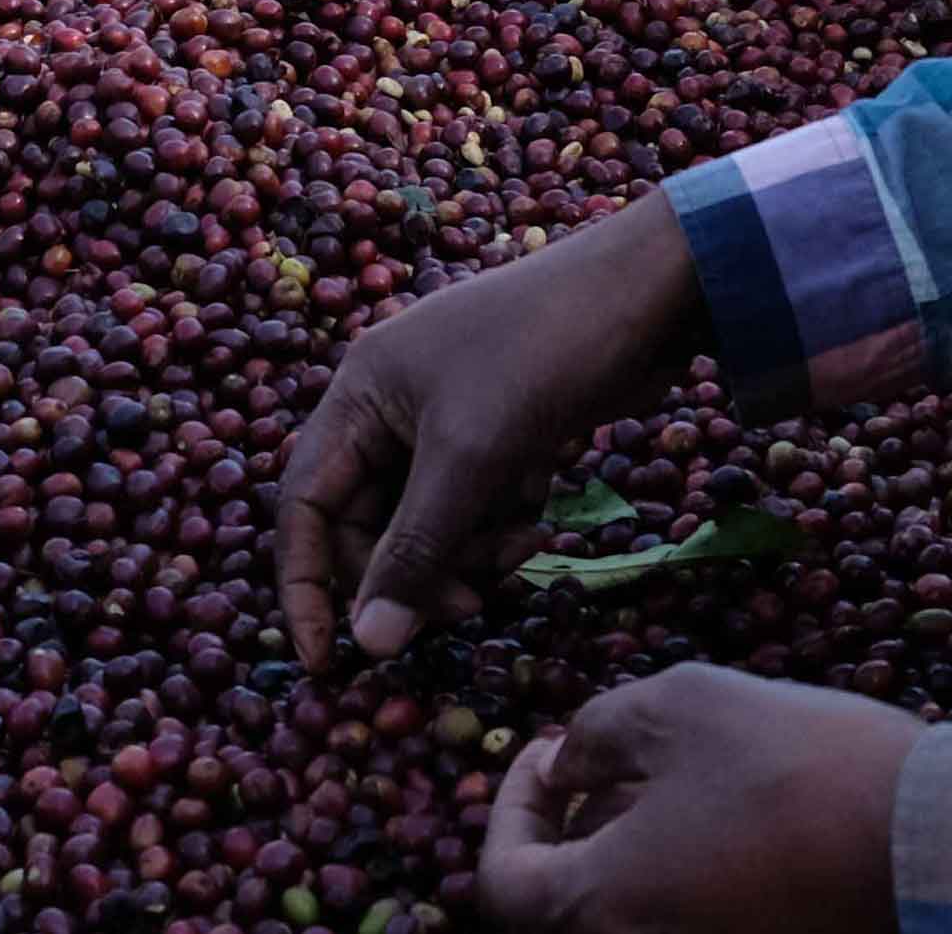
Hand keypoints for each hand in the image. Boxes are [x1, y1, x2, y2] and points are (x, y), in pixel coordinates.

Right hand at [277, 192, 706, 668]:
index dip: (306, 585)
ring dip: (466, 551)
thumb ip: (415, 551)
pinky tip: (538, 515)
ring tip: (519, 549)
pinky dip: (499, 523)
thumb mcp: (471, 457)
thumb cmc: (541, 354)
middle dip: (414, 570)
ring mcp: (446, 416)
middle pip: (369, 522)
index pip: (304, 504)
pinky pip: (473, 503)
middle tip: (466, 605)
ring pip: (427, 521)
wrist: (647, 289)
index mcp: (358, 392)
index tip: (326, 661)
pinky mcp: (497, 430)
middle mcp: (390, 404)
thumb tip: (369, 644)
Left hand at [483, 667, 914, 933]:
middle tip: (598, 764)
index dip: (511, 811)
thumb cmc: (793, 764)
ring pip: (619, 919)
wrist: (928, 840)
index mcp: (601, 909)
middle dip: (568, 832)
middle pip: (560, 910)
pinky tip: (708, 821)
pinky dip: (667, 884)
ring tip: (659, 781)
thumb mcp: (678, 707)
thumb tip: (567, 765)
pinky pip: (673, 925)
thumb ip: (597, 733)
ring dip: (619, 857)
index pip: (503, 883)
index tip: (549, 755)